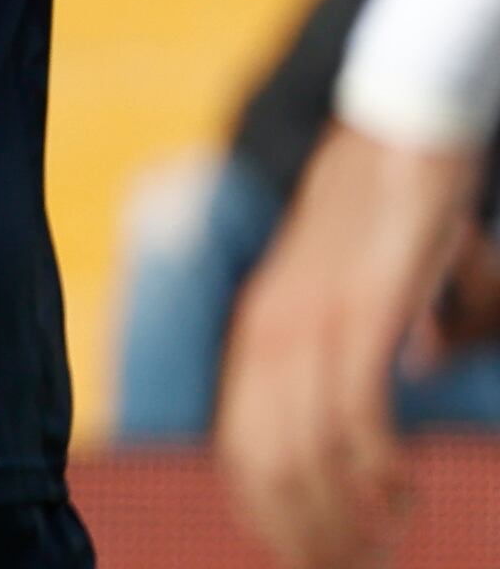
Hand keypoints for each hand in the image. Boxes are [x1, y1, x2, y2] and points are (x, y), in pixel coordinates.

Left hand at [218, 124, 482, 567]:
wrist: (398, 134)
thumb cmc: (392, 211)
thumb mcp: (367, 286)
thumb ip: (381, 334)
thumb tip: (420, 368)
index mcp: (259, 334)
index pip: (240, 449)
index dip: (269, 514)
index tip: (309, 558)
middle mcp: (268, 333)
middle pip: (267, 465)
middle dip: (309, 532)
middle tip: (357, 566)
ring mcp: (308, 323)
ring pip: (308, 452)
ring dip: (348, 512)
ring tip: (389, 539)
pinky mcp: (359, 315)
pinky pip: (356, 416)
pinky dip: (377, 470)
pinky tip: (405, 492)